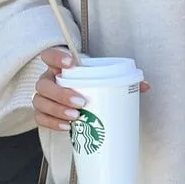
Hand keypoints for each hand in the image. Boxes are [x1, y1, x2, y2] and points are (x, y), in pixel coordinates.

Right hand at [32, 48, 149, 131]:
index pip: (49, 56)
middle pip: (44, 84)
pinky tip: (67, 127)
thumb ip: (123, 80)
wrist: (82, 100)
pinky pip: (40, 118)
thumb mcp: (104, 80)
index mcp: (59, 67)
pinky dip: (52, 123)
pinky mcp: (43, 113)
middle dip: (61, 93)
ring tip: (76, 117)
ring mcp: (43, 97)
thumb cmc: (92, 86)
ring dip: (57, 110)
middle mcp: (48, 80)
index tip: (72, 64)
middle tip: (81, 102)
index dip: (57, 57)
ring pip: (40, 101)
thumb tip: (144, 86)